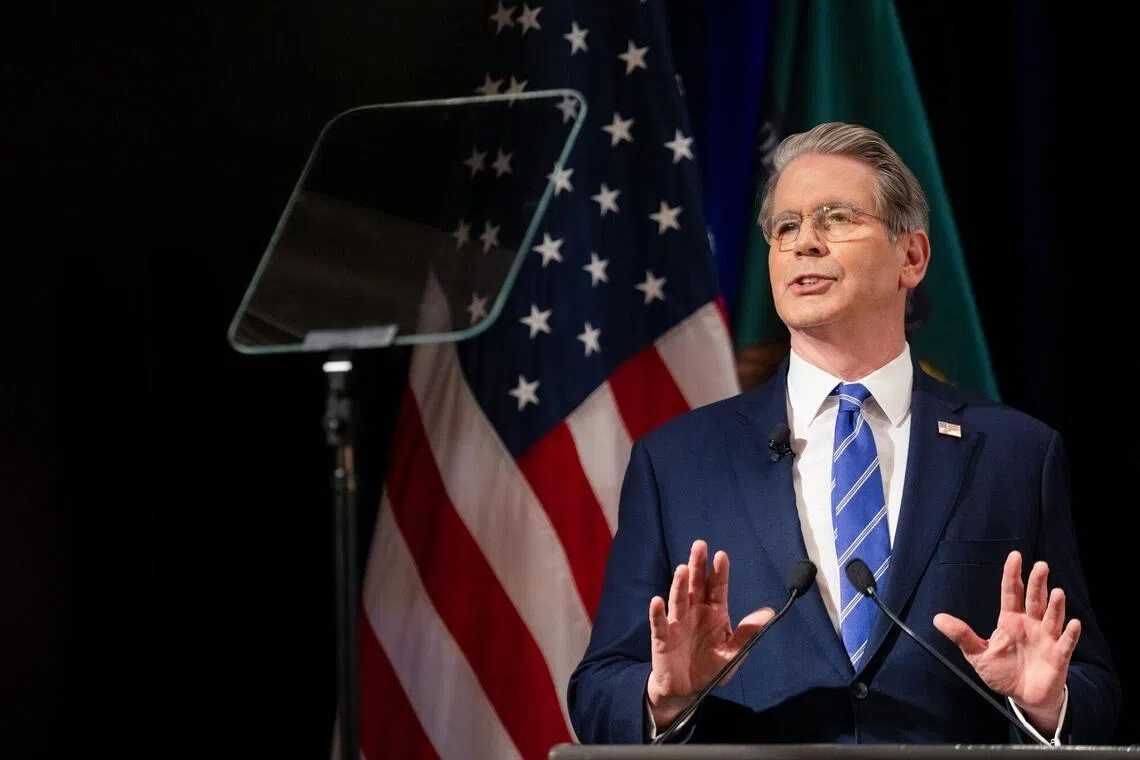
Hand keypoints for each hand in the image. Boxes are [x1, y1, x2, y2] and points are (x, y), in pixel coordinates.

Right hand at [646, 540, 774, 728]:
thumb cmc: (711, 667)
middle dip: (697, 566)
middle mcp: (695, 612)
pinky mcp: (662, 637)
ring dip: (679, 584)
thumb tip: (769, 612)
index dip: (719, 572)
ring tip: (682, 569)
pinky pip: (659, 623)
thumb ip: (748, 633)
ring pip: (678, 599)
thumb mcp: (733, 652)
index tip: (721, 555)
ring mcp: (677, 623)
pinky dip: (657, 613)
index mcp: (714, 612)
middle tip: (699, 546)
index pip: (717, 588)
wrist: (688, 690)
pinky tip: (657, 601)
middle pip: (696, 585)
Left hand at [933, 550, 1079, 735]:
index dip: (1013, 574)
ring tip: (1056, 592)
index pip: (1012, 592)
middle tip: (1041, 566)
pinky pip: (1066, 643)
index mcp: (1011, 620)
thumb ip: (962, 635)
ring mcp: (1047, 638)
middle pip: (1035, 599)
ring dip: (1055, 606)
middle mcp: (1031, 624)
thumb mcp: (978, 654)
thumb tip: (937, 618)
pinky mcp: (1058, 656)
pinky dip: (1070, 634)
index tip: (1015, 556)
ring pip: (1052, 617)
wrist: (1023, 697)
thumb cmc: (1002, 672)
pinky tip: (1074, 624)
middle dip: (1037, 583)